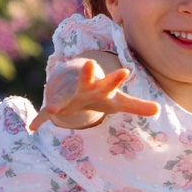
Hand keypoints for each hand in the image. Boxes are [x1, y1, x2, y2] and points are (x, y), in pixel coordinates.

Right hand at [33, 56, 159, 130]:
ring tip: (54, 109)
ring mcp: (67, 95)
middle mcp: (83, 88)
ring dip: (58, 102)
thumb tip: (158, 110)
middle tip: (91, 64)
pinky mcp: (55, 104)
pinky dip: (39, 119)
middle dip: (88, 74)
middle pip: (86, 81)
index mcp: (100, 87)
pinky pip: (45, 112)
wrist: (71, 84)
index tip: (126, 71)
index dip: (117, 78)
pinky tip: (32, 127)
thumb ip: (137, 106)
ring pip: (63, 97)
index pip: (111, 82)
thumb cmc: (99, 94)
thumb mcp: (117, 101)